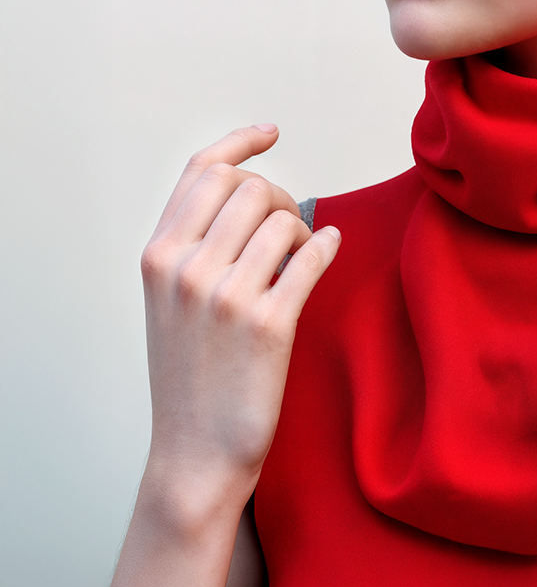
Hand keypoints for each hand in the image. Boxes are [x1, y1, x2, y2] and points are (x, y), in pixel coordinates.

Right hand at [140, 124, 339, 520]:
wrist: (196, 454)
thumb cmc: (189, 375)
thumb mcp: (168, 301)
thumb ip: (192, 245)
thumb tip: (248, 190)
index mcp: (158, 256)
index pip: (202, 172)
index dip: (241, 144)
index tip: (271, 132)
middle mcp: (185, 268)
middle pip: (251, 188)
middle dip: (281, 198)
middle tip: (288, 228)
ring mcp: (225, 295)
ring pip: (284, 218)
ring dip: (302, 230)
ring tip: (298, 259)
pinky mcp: (267, 324)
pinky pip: (311, 257)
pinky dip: (326, 245)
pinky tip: (329, 248)